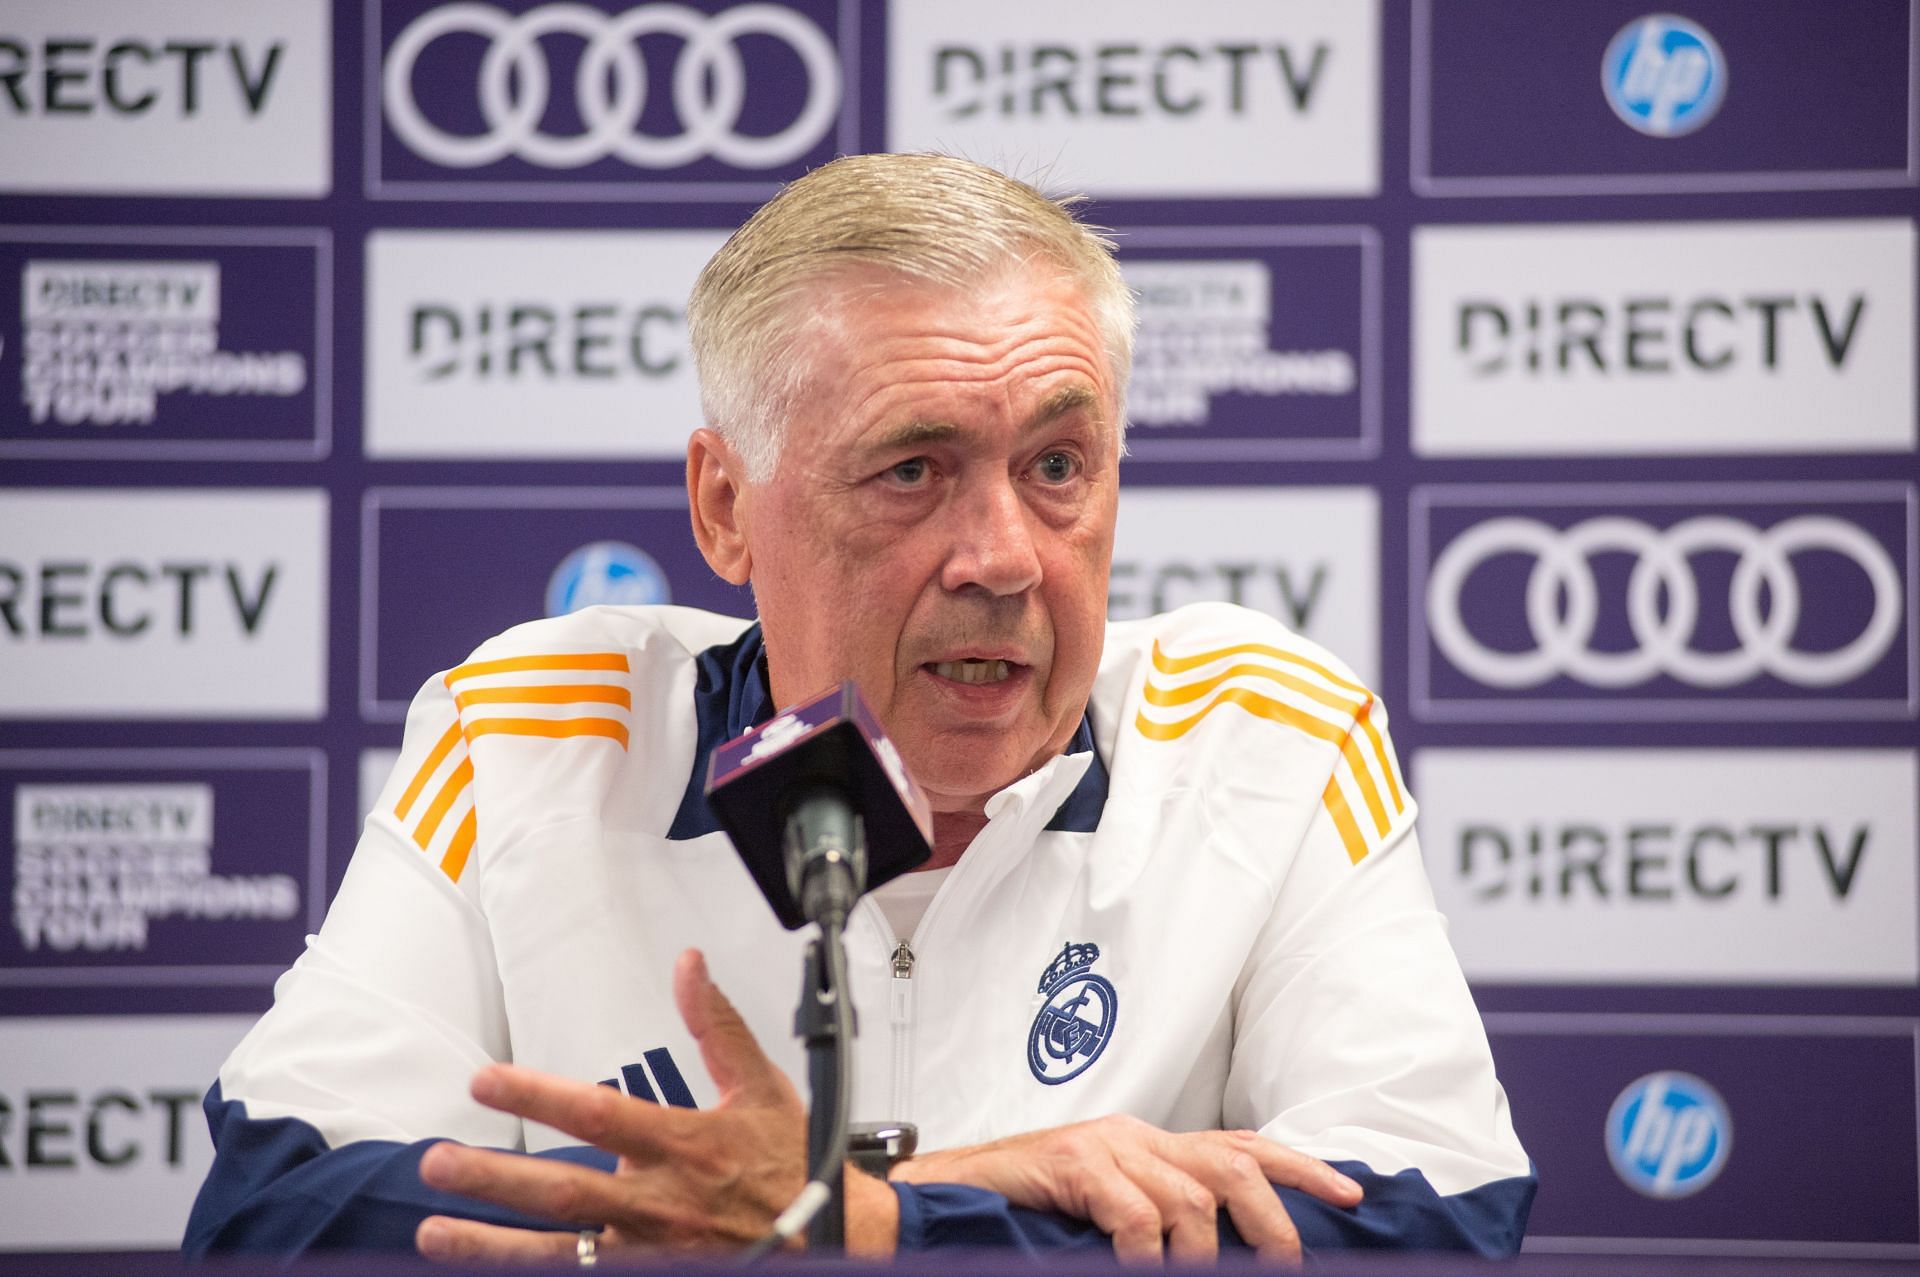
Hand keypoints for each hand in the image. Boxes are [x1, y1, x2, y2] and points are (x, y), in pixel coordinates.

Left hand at [413, 949, 900, 1260]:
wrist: (835, 1239)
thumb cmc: (793, 1162)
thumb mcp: (762, 1086)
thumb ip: (717, 1026)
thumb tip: (689, 966)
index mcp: (684, 1144)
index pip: (597, 1115)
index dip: (537, 1097)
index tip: (486, 1081)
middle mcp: (659, 1202)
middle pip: (562, 1192)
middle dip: (493, 1179)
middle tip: (436, 1164)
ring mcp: (652, 1250)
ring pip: (558, 1251)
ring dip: (492, 1243)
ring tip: (436, 1231)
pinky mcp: (652, 1276)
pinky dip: (536, 1274)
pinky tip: (488, 1267)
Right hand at [891, 1115, 1361, 1262]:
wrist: (951, 1192)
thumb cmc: (1028, 1208)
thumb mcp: (1108, 1208)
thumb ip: (1158, 1216)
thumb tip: (1219, 1251)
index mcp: (1151, 1143)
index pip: (1241, 1145)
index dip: (1300, 1168)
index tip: (1349, 1195)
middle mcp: (1136, 1136)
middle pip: (1232, 1164)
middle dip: (1272, 1221)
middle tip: (1285, 1268)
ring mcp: (1105, 1145)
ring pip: (1190, 1194)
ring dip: (1204, 1253)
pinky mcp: (1072, 1163)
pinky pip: (1133, 1210)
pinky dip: (1147, 1252)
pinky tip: (1141, 1270)